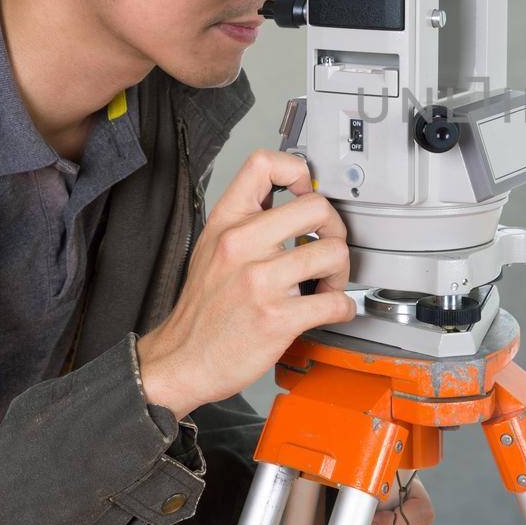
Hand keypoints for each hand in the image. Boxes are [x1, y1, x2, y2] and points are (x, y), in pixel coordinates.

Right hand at [136, 150, 353, 417]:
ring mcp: (259, 281)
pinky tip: (332, 310)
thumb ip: (248, 219)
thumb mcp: (212, 246)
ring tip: (328, 284)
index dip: (299, 171)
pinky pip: (335, 302)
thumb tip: (293, 196)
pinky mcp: (277, 318)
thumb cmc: (202, 308)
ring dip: (341, 272)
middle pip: (317, 206)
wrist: (181, 360)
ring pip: (333, 252)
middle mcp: (242, 245)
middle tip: (328, 247)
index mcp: (227, 223)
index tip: (308, 191)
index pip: (265, 165)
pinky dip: (344, 308)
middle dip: (335, 229)